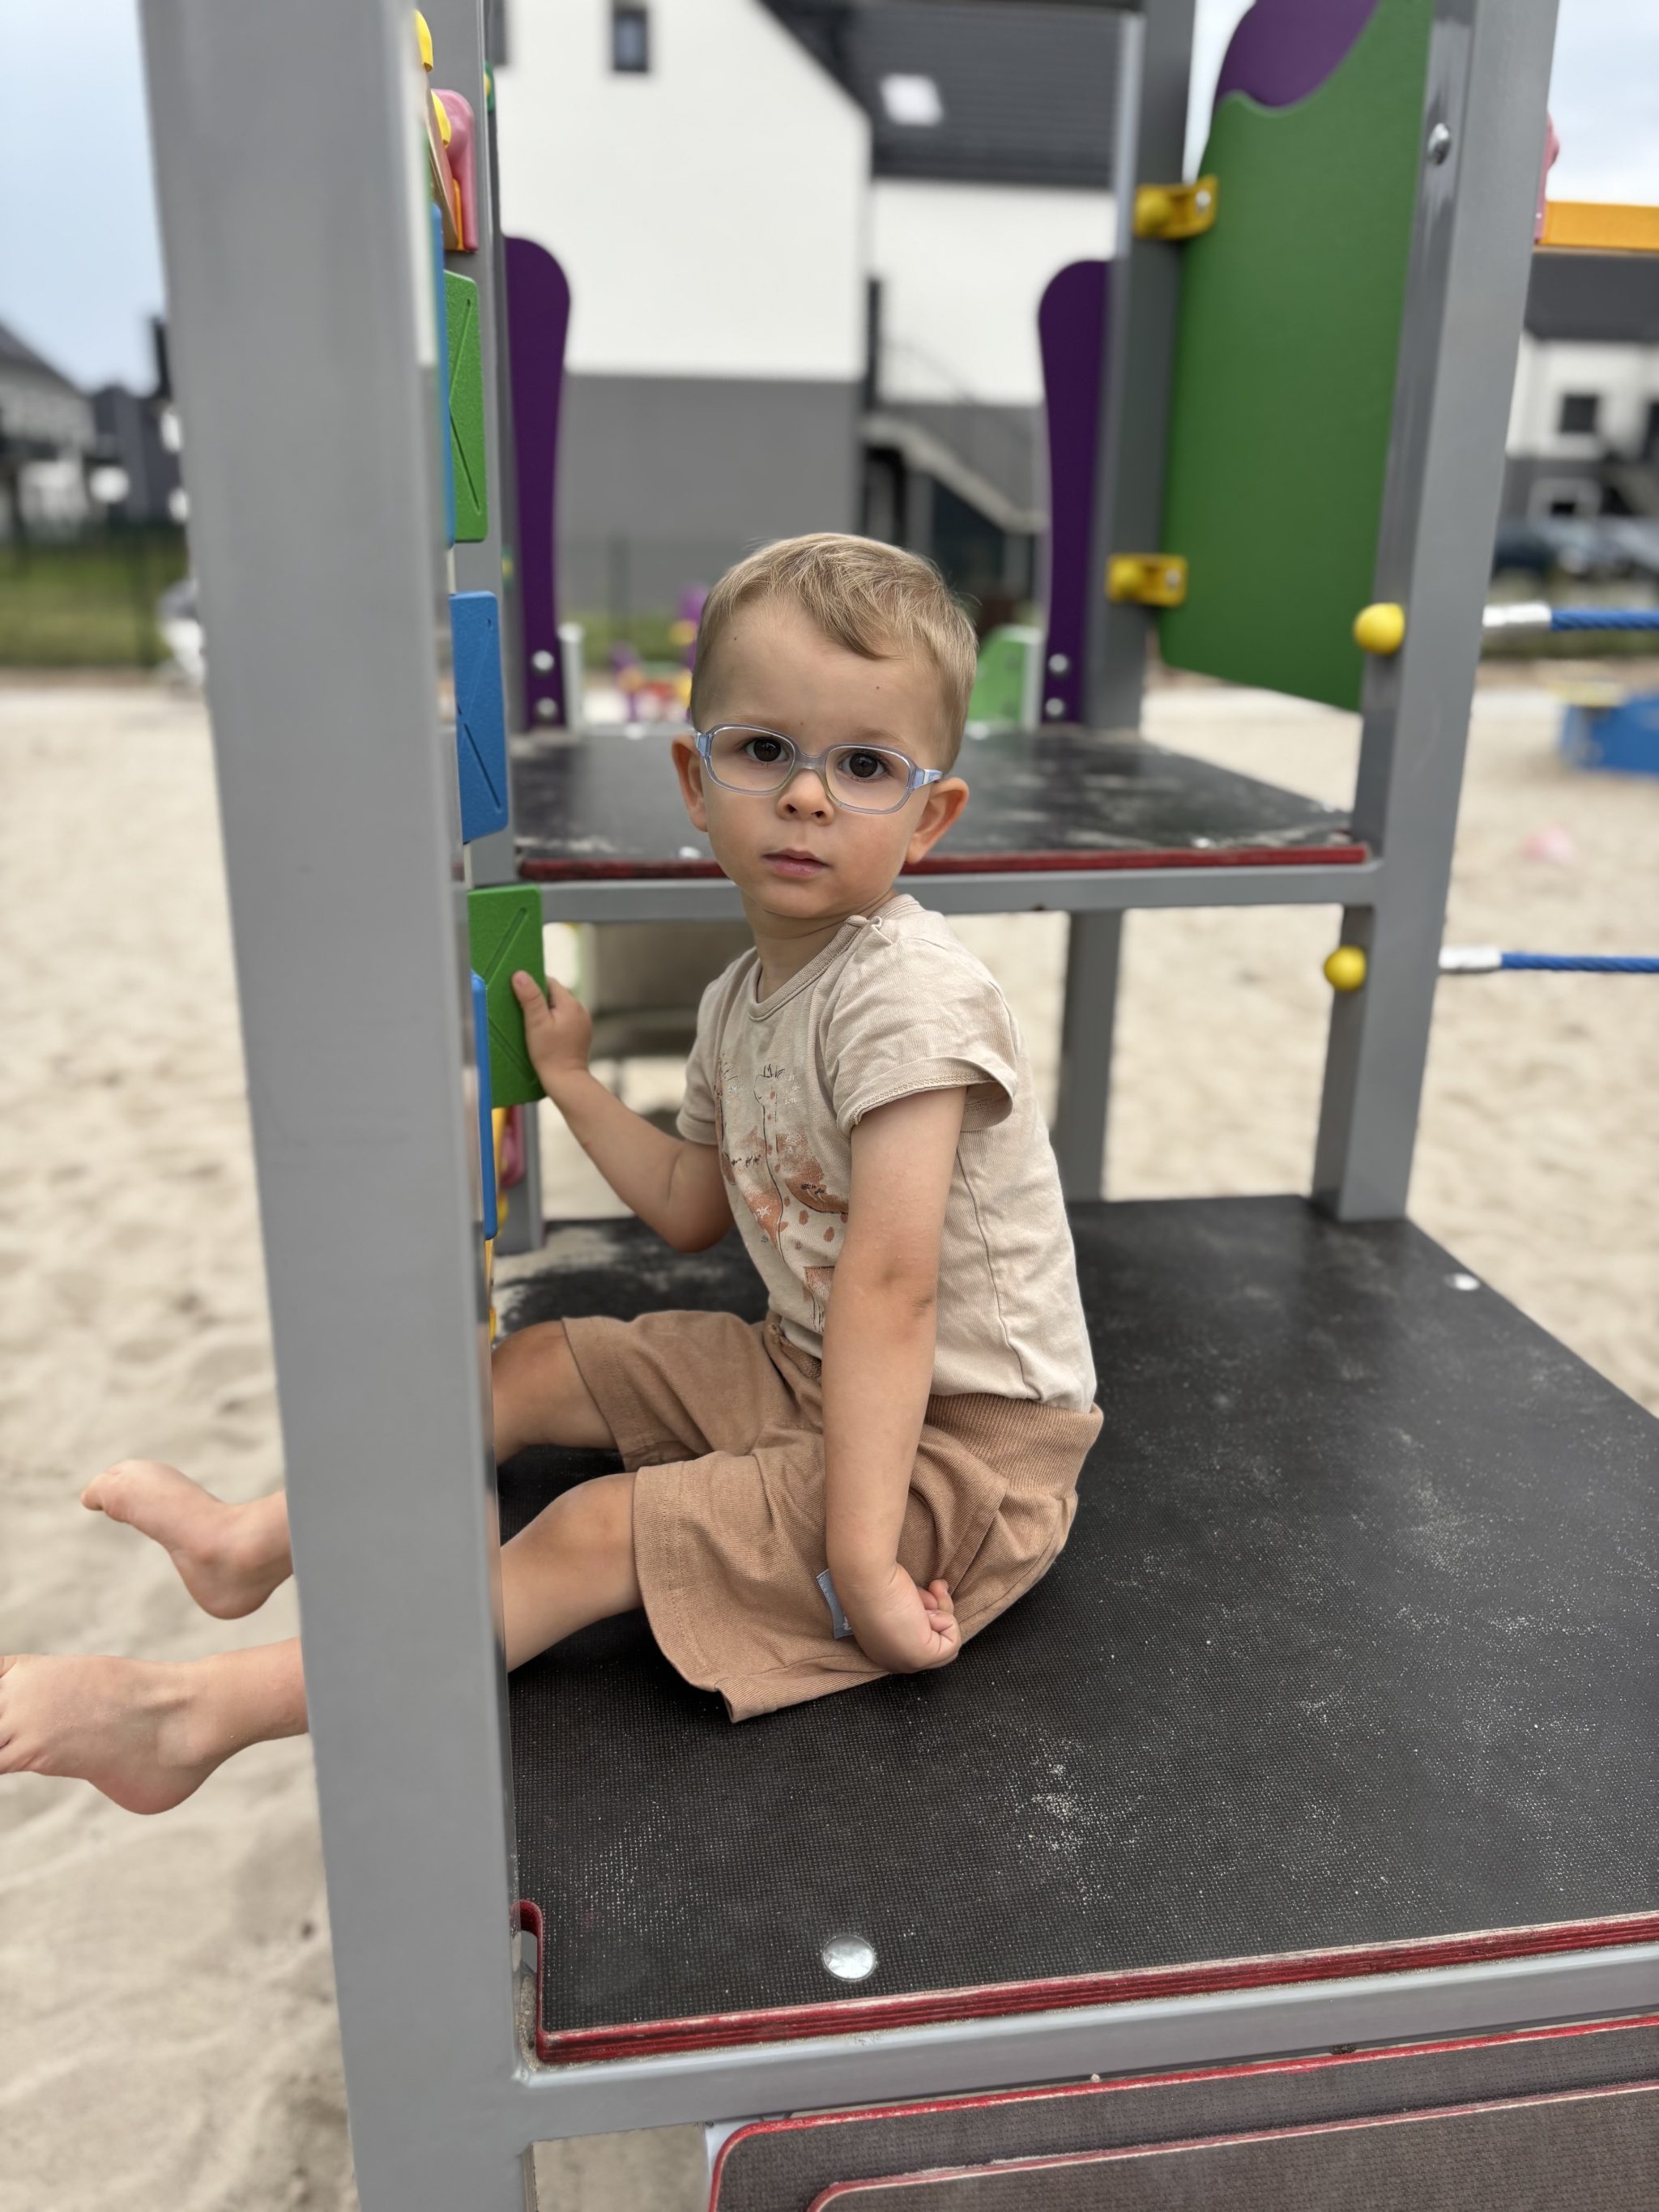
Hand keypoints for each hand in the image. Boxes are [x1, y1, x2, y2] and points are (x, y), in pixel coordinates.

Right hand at [511, 971, 591, 1090]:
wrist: (566, 1081)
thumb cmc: (549, 1054)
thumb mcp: (536, 1024)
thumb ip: (530, 997)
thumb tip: (520, 974)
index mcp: (571, 1004)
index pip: (549, 982)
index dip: (533, 987)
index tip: (520, 996)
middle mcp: (580, 1010)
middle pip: (555, 995)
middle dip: (539, 1000)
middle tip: (524, 1013)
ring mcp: (583, 1022)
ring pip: (560, 1008)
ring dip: (546, 1012)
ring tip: (533, 1026)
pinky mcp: (581, 1034)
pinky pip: (565, 1020)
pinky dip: (554, 1023)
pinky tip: (545, 1034)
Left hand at [838, 1562, 958, 1674]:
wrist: (866, 1579)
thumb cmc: (874, 1582)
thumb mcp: (898, 1600)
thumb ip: (913, 1612)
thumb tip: (930, 1611)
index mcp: (882, 1649)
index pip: (918, 1641)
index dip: (926, 1613)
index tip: (917, 1595)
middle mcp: (893, 1660)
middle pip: (934, 1642)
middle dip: (938, 1612)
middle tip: (931, 1590)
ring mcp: (906, 1662)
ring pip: (946, 1644)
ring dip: (941, 1614)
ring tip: (922, 1598)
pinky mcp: (921, 1657)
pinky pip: (953, 1644)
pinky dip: (947, 1621)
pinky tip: (925, 1611)